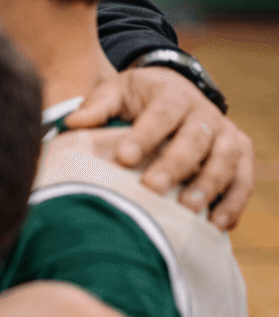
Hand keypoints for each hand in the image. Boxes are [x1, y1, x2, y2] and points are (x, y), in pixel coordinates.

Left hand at [66, 67, 253, 228]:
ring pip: (224, 158)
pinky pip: (243, 179)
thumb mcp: (117, 92)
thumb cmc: (138, 98)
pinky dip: (234, 202)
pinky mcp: (240, 153)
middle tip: (152, 188)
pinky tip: (217, 224)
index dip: (144, 136)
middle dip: (174, 164)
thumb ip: (97, 106)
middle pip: (195, 138)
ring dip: (208, 185)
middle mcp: (204, 111)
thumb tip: (72, 123)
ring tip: (187, 209)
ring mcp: (226, 133)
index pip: (160, 114)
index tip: (123, 158)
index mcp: (172, 94)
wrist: (174, 92)